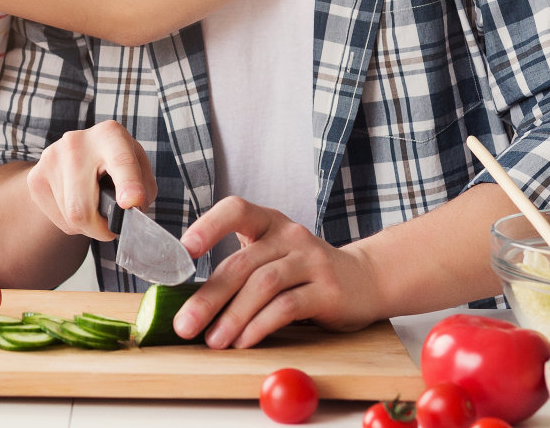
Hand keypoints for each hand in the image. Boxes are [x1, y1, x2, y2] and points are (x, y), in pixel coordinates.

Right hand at [25, 121, 154, 241]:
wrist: (76, 154)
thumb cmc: (116, 163)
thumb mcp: (139, 168)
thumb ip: (143, 189)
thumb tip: (131, 208)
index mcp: (110, 135)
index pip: (121, 162)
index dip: (128, 184)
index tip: (132, 202)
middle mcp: (76, 142)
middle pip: (83, 207)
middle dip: (100, 229)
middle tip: (110, 229)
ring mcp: (51, 158)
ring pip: (70, 217)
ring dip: (87, 225)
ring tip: (94, 208)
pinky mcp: (36, 177)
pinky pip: (58, 218)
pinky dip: (72, 222)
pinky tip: (77, 203)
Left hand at [174, 196, 383, 348]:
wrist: (366, 280)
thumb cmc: (305, 272)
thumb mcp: (273, 258)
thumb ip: (240, 270)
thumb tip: (191, 304)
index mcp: (269, 222)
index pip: (236, 209)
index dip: (208, 225)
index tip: (184, 249)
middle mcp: (290, 235)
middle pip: (242, 262)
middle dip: (209, 296)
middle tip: (185, 324)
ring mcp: (311, 260)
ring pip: (263, 285)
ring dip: (233, 316)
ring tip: (214, 340)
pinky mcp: (328, 290)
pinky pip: (287, 306)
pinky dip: (261, 325)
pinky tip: (244, 341)